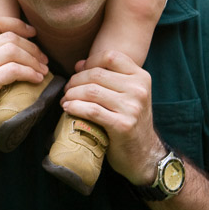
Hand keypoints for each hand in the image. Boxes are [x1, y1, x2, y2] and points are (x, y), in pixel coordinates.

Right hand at [0, 17, 48, 152]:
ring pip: (13, 50)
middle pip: (9, 37)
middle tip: (44, 60)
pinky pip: (13, 70)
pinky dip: (29, 72)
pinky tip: (37, 80)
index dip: (17, 24)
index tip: (34, 33)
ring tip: (43, 71)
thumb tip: (19, 46)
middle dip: (32, 47)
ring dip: (34, 60)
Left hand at [62, 50, 164, 184]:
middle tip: (67, 89)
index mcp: (141, 77)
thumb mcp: (128, 94)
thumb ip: (108, 77)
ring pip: (91, 91)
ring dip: (72, 94)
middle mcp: (139, 90)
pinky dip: (75, 107)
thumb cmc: (130, 120)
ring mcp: (132, 107)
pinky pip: (91, 110)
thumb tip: (79, 64)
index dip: (90, 61)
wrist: (144, 153)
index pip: (110, 56)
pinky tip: (68, 109)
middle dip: (75, 80)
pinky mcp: (123, 125)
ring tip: (65, 100)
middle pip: (97, 74)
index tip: (78, 71)